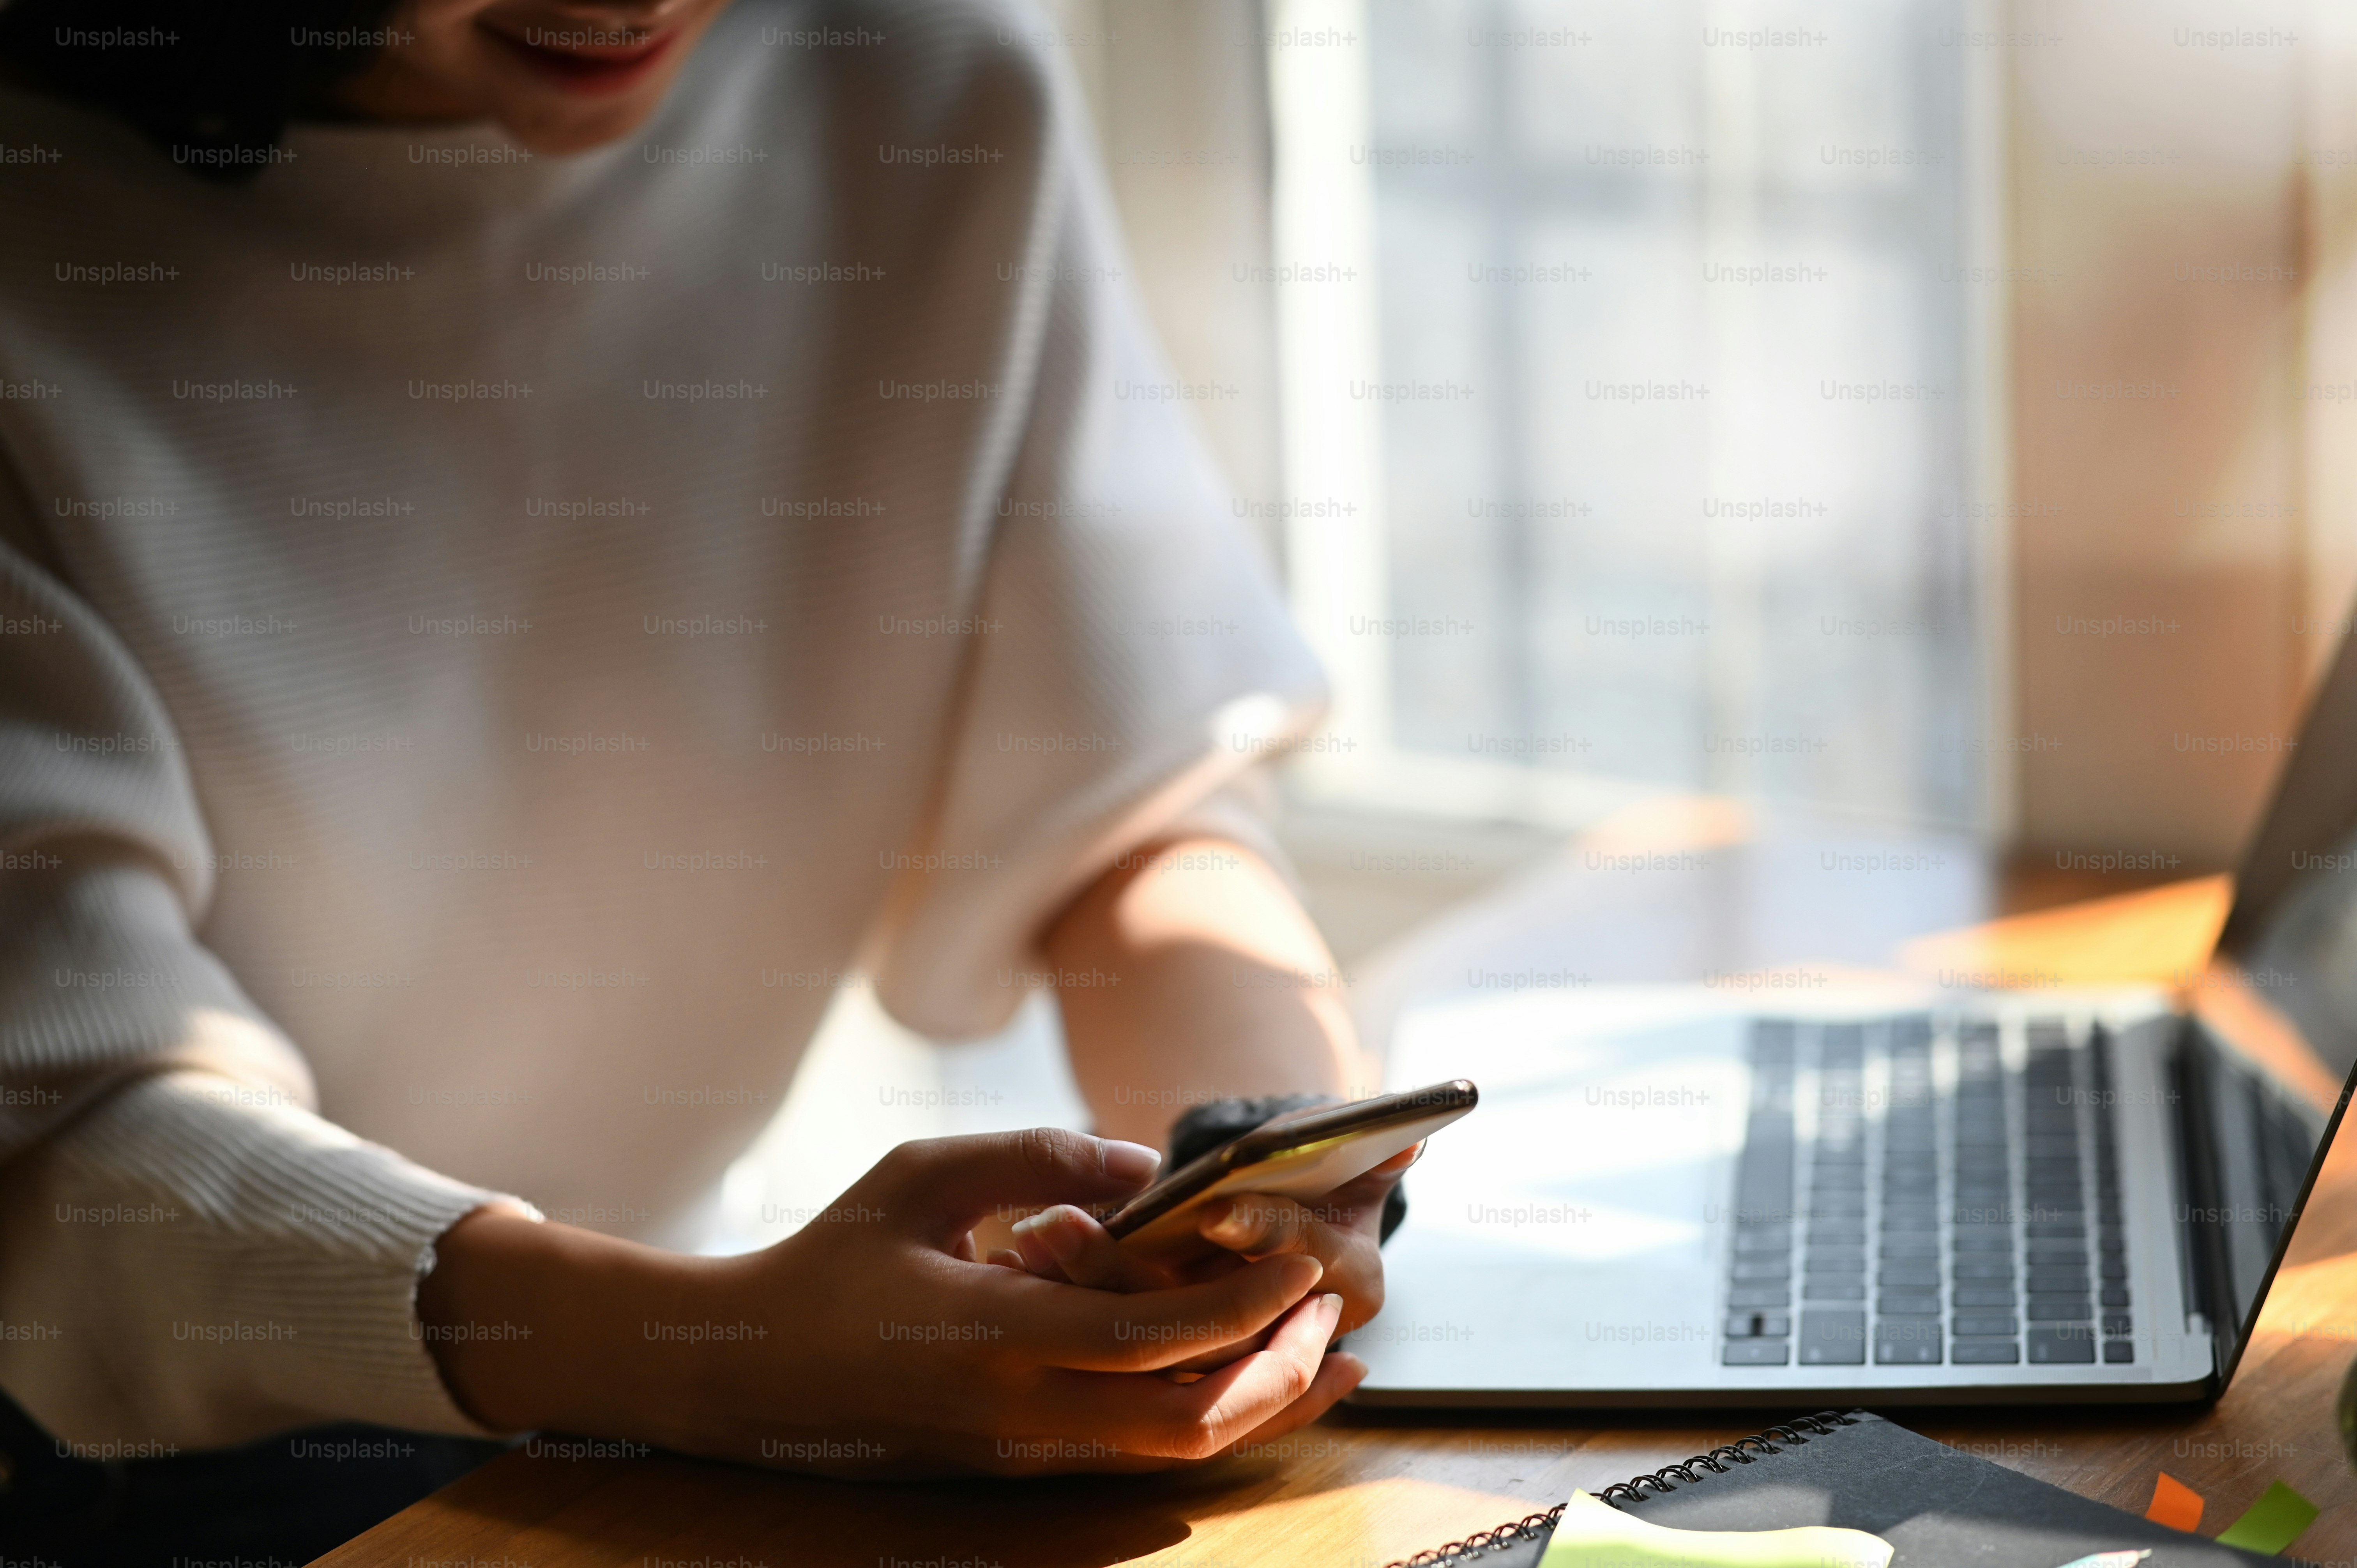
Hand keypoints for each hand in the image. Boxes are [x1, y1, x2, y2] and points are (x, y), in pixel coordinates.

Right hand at [419, 1128, 1366, 1476]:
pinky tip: (1253, 1374)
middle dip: (1281, 1368)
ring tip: (1327, 1348)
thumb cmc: (828, 1258)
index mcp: (994, 1338)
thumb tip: (1148, 1168)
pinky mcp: (1022, 1461)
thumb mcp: (921, 1177)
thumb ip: (1037, 1161)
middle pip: (1191, 1423)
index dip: (1245, 1302)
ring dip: (1263, 1402)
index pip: (1155, 1340)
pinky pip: (1143, 1450)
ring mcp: (1024, 1450)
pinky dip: (1212, 1413)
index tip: (1298, 1250)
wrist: (743, 1373)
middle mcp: (1021, 1414)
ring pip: (1178, 1453)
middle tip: (1331, 1301)